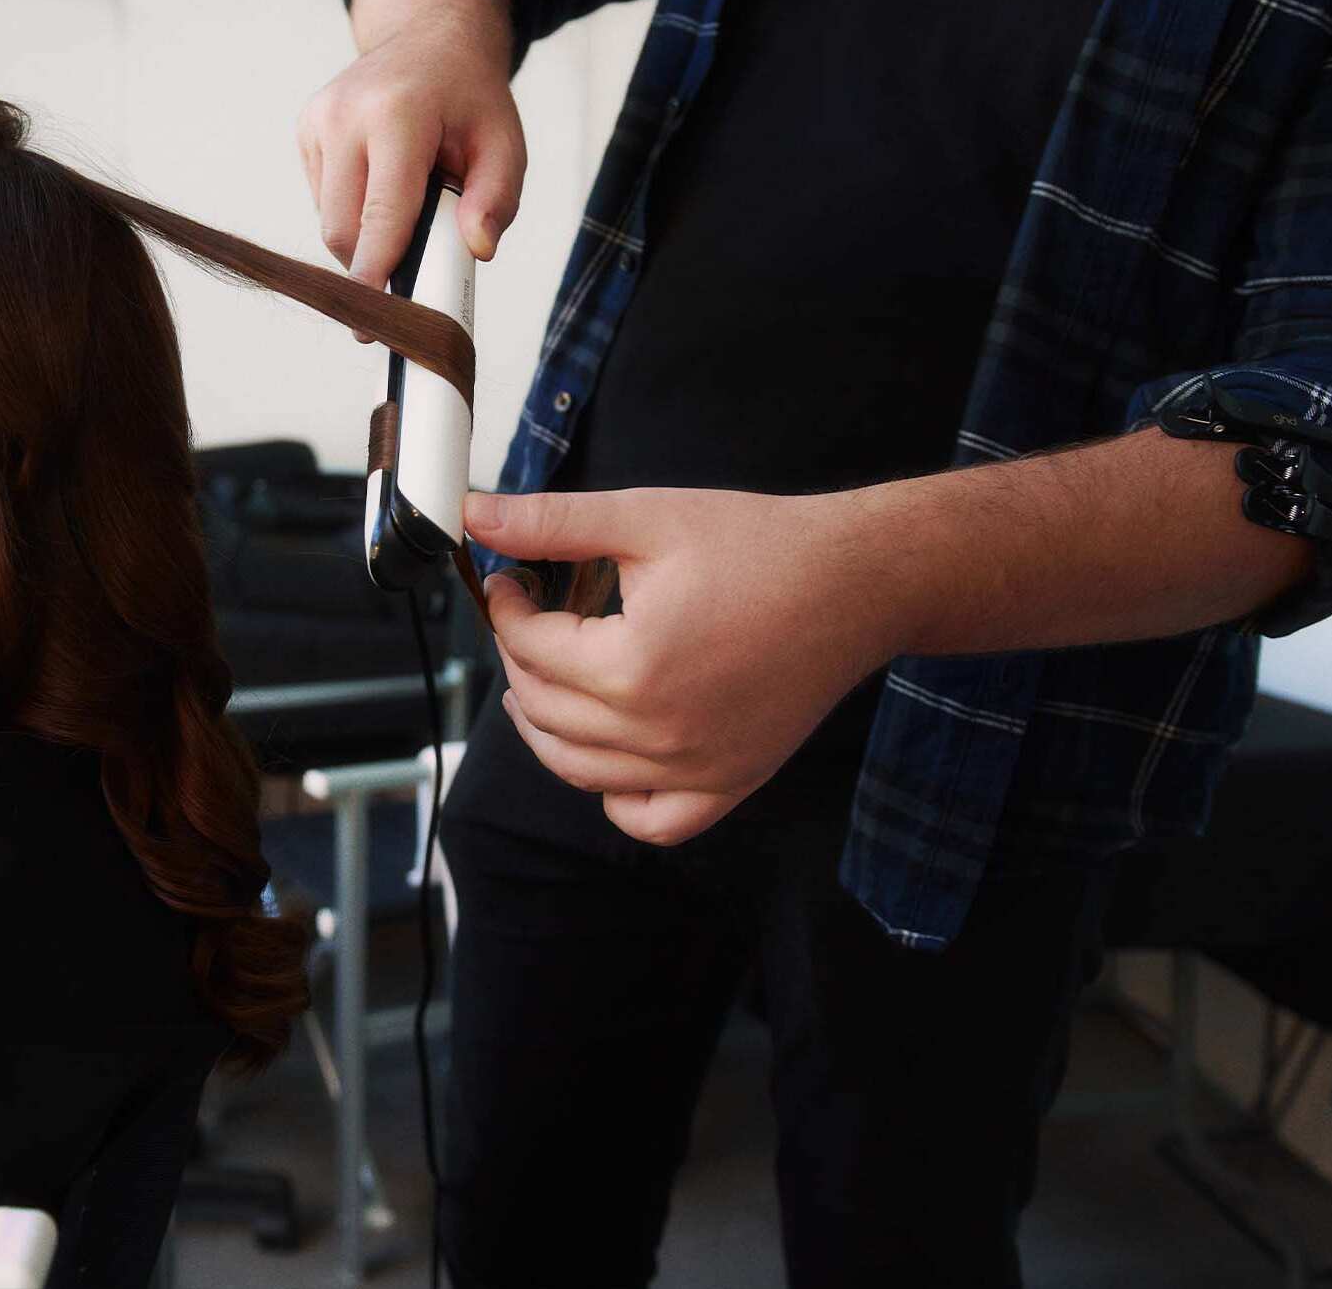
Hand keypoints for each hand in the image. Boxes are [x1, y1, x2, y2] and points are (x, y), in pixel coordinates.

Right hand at [296, 7, 525, 336]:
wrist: (429, 37)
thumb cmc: (470, 98)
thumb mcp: (504, 142)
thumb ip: (498, 199)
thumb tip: (477, 251)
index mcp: (397, 113)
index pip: (382, 213)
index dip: (376, 273)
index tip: (373, 320)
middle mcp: (345, 114)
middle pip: (344, 228)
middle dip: (372, 265)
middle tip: (406, 281)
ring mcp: (318, 120)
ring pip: (330, 220)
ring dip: (365, 236)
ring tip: (408, 206)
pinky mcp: (305, 130)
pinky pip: (324, 200)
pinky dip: (354, 211)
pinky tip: (383, 185)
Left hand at [464, 485, 912, 844]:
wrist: (857, 582)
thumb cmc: (761, 546)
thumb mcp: (646, 517)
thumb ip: (551, 522)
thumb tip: (474, 513)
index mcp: (632, 668)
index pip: (529, 649)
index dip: (505, 609)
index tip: (508, 581)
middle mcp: (659, 733)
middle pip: (544, 711)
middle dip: (519, 661)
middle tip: (527, 620)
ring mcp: (696, 770)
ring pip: (579, 771)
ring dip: (544, 726)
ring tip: (539, 682)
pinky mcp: (729, 784)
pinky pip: (649, 819)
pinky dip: (614, 797)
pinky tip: (605, 754)